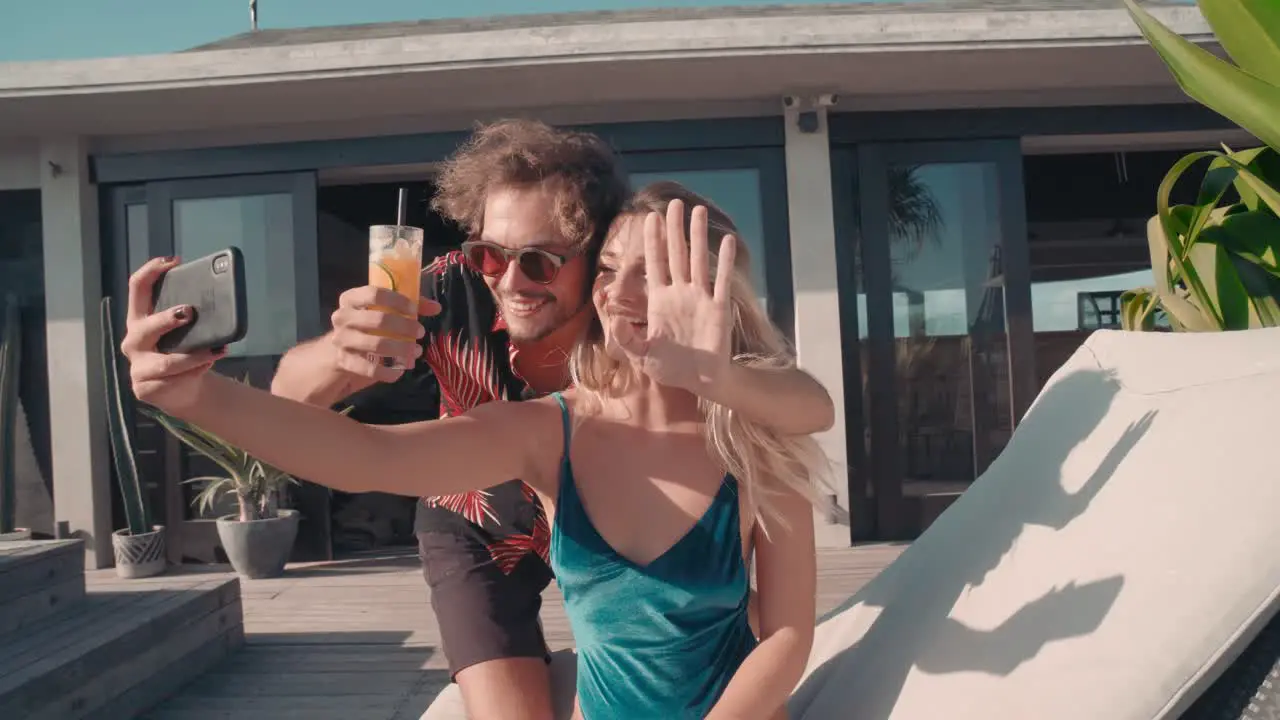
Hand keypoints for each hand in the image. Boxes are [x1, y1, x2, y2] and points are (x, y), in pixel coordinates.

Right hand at [122, 257, 224, 413]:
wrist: (184, 390)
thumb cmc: (185, 352)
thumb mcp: (188, 332)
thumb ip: (192, 315)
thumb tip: (221, 291)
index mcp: (140, 318)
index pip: (137, 288)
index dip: (151, 271)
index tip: (174, 261)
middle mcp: (134, 340)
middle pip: (145, 326)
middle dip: (166, 319)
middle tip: (188, 312)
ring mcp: (137, 366)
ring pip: (166, 362)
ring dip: (193, 356)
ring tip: (216, 351)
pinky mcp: (145, 388)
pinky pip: (172, 381)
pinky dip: (194, 374)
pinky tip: (206, 368)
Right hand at [326, 286, 439, 382]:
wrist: (339, 354)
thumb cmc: (366, 327)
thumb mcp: (383, 311)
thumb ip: (409, 306)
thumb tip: (436, 307)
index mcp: (350, 299)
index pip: (374, 293)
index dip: (397, 300)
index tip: (414, 310)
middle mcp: (342, 317)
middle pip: (378, 319)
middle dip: (405, 327)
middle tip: (421, 332)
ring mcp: (341, 340)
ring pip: (377, 344)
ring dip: (402, 349)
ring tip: (416, 351)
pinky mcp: (344, 362)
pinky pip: (371, 368)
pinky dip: (390, 371)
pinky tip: (401, 370)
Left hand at [611, 200, 735, 391]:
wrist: (700, 380)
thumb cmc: (670, 367)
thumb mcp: (641, 355)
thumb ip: (626, 339)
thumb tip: (613, 320)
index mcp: (659, 301)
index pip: (655, 263)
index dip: (653, 241)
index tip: (650, 218)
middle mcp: (680, 293)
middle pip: (676, 254)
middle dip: (674, 229)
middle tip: (674, 203)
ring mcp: (700, 298)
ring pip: (698, 260)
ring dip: (698, 236)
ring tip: (699, 211)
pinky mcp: (718, 308)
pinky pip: (722, 280)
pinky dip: (724, 261)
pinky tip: (726, 241)